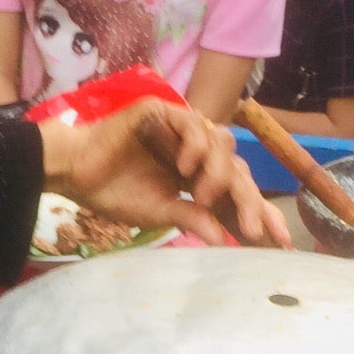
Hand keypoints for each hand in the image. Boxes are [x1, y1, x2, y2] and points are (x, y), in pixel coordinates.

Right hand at [39, 97, 291, 247]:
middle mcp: (197, 151)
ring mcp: (182, 129)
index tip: (279, 241)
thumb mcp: (158, 212)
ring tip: (204, 195)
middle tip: (253, 227)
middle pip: (237, 169)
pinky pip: (191, 123)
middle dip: (248, 200)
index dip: (259, 212)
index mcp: (199, 176)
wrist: (75, 172)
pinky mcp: (164, 112)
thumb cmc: (113, 192)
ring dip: (218, 172)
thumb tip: (221, 238)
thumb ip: (192, 219)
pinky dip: (193, 144)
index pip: (237, 191)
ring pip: (220, 145)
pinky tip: (185, 167)